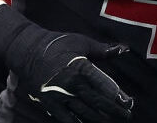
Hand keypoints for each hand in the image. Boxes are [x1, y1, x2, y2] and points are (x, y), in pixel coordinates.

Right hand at [19, 33, 133, 121]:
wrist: (26, 50)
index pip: (104, 86)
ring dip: (101, 119)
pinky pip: (67, 119)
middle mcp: (72, 84)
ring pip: (86, 114)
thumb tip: (123, 48)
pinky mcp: (50, 103)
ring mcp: (60, 96)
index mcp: (81, 68)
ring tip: (111, 121)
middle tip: (127, 115)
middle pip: (98, 103)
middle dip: (115, 111)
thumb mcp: (81, 42)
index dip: (119, 96)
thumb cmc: (56, 44)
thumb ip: (102, 50)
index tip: (129, 102)